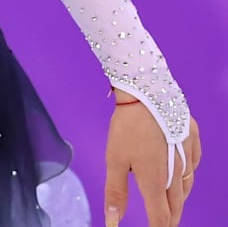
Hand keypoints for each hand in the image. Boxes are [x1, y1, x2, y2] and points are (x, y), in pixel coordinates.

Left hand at [104, 91, 200, 226]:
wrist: (148, 93)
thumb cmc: (128, 127)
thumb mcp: (115, 161)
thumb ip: (116, 192)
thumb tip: (113, 222)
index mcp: (156, 180)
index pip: (160, 216)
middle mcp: (176, 172)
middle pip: (177, 204)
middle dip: (170, 217)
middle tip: (165, 224)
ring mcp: (188, 154)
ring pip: (187, 185)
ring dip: (180, 198)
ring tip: (173, 204)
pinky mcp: (193, 138)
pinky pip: (194, 163)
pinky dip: (188, 173)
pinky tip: (183, 173)